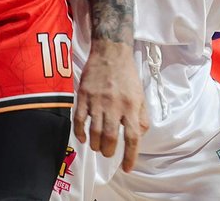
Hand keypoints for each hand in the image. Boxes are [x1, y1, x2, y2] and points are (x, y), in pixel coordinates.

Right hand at [71, 42, 148, 171]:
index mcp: (131, 106)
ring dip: (95, 145)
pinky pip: (78, 120)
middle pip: (110, 137)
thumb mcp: (140, 95)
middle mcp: (114, 105)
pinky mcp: (83, 95)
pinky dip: (80, 133)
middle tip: (108, 153)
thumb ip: (142, 117)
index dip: (130, 155)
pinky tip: (83, 138)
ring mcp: (97, 100)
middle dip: (108, 151)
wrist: (110, 51)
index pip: (132, 136)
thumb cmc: (127, 76)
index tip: (127, 168)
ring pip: (94, 131)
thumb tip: (139, 136)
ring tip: (97, 147)